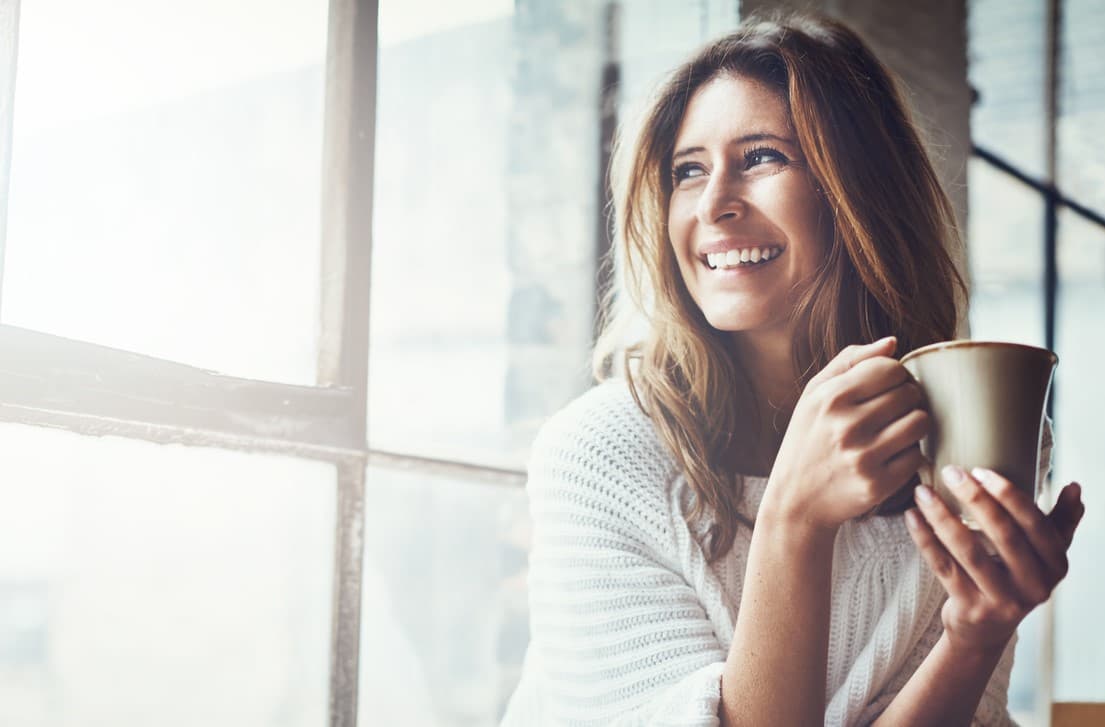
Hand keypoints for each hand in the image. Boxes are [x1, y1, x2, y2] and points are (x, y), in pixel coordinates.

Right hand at [765, 336, 929, 530]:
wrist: (796, 500)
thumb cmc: (807, 440)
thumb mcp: (813, 396)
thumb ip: (850, 362)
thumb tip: (892, 343)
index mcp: (831, 397)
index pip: (890, 368)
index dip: (895, 374)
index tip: (887, 387)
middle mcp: (847, 425)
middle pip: (909, 393)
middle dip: (907, 398)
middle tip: (893, 410)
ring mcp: (864, 457)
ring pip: (920, 422)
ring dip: (914, 423)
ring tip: (897, 429)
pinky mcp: (878, 484)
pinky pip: (917, 456)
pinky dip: (909, 453)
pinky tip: (891, 455)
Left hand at [906, 466, 1084, 651]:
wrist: (986, 630)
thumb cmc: (1015, 579)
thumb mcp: (1044, 555)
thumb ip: (1060, 522)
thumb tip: (1075, 487)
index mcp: (1055, 565)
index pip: (1035, 524)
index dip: (1009, 495)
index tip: (981, 470)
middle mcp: (1034, 585)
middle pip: (1003, 535)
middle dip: (975, 499)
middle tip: (951, 472)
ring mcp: (1002, 600)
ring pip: (968, 551)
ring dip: (942, 517)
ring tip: (923, 491)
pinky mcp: (970, 608)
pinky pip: (943, 567)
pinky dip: (925, 539)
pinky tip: (912, 516)